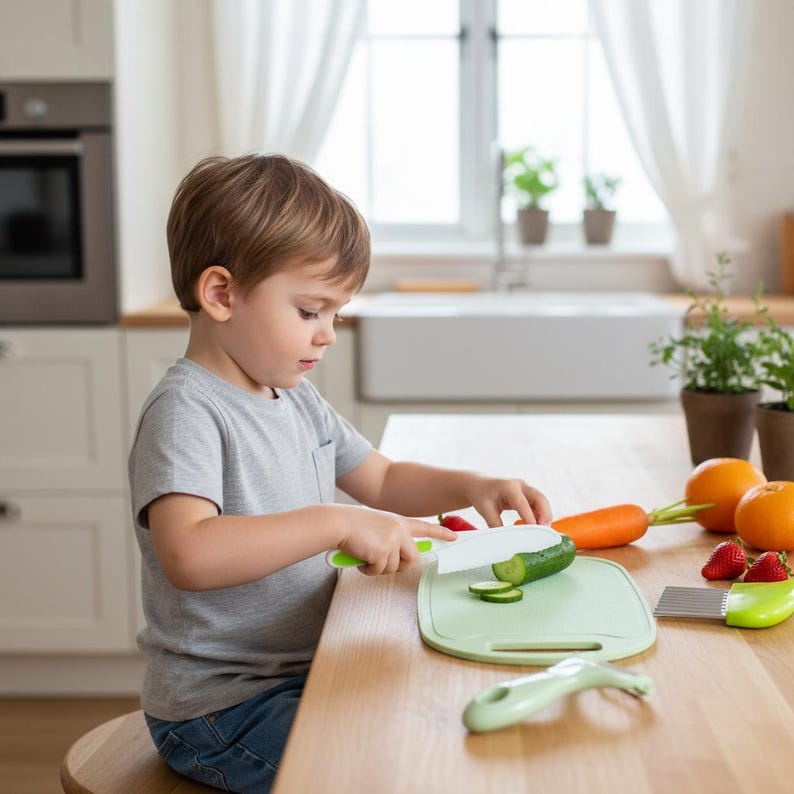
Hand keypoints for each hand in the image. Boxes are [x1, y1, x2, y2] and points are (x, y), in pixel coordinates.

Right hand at [337, 506, 456, 575]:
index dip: (440, 533)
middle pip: (413, 558)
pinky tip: (360, 559)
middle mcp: (400, 530)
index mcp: (399, 521)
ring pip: (394, 568)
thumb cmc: (352, 526)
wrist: (337, 523)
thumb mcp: (377, 526)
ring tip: (365, 555)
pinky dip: (368, 570)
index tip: (454, 537)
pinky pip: (379, 571)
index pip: (425, 527)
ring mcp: (393, 540)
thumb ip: (391, 538)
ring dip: (378, 567)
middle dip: (399, 566)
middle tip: (382, 562)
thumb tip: (396, 559)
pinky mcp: (383, 552)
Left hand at [466, 476, 552, 527]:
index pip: (522, 503)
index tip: (534, 531)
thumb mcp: (485, 510)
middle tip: (545, 532)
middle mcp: (520, 485)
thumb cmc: (481, 495)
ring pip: (542, 501)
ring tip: (542, 532)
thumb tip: (506, 540)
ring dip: (545, 516)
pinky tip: (538, 527)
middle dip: (545, 514)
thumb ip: (496, 525)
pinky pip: (538, 504)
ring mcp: (525, 488)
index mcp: (508, 487)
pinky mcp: (527, 494)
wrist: (478, 484)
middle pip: (539, 498)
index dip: (530, 517)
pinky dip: (541, 515)